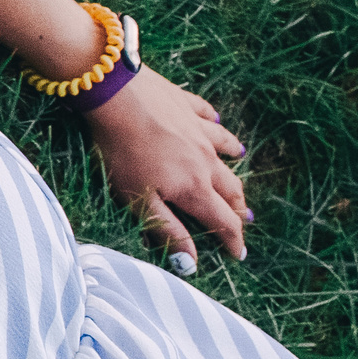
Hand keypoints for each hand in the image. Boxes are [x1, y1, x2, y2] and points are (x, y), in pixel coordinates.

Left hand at [82, 66, 248, 266]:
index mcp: (194, 187)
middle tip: (243, 218)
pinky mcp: (185, 104)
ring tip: (240, 162)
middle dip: (237, 207)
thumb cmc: (121, 152)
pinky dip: (215, 122)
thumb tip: (192, 263)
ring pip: (225, 149)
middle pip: (230, 188)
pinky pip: (207, 115)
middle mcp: (205, 160)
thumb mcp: (138, 200)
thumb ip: (166, 231)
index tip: (240, 254)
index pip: (222, 221)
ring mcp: (198, 130)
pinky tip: (215, 119)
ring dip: (233, 160)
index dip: (232, 240)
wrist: (116, 95)